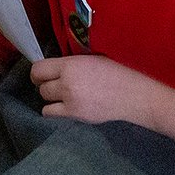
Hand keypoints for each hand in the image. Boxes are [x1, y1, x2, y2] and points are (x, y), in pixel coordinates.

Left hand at [31, 55, 174, 149]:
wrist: (136, 95)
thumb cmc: (117, 71)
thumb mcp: (92, 58)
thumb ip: (70, 63)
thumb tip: (53, 66)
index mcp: (71, 65)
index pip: (38, 68)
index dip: (38, 72)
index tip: (43, 74)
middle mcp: (67, 82)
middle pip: (41, 85)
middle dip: (46, 84)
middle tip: (55, 84)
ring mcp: (71, 101)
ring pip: (44, 99)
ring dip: (50, 97)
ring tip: (61, 95)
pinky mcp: (77, 115)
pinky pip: (50, 113)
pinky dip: (53, 110)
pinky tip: (63, 107)